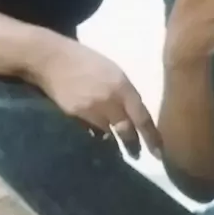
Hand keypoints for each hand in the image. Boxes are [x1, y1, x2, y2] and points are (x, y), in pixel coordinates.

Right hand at [27, 34, 160, 158]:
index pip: (142, 117)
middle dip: (133, 145)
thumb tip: (131, 114)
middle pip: (126, 131)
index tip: (159, 153)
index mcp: (122, 86)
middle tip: (137, 155)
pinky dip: (96, 135)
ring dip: (114, 141)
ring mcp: (91, 110)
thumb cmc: (86, 60)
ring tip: (118, 148)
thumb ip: (124, 92)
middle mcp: (109, 101)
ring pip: (108, 134)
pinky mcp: (75, 117)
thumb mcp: (113, 71)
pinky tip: (97, 137)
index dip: (151, 137)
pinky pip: (91, 132)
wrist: (53, 60)